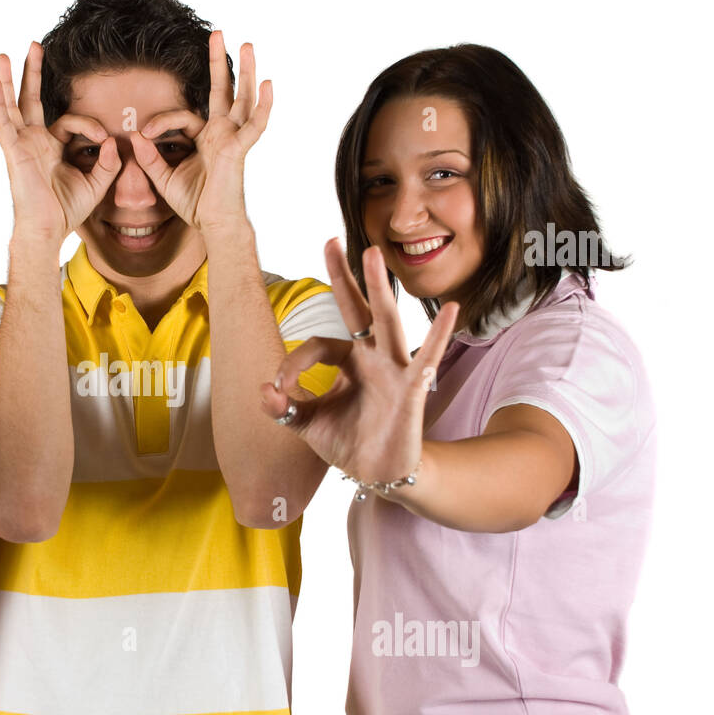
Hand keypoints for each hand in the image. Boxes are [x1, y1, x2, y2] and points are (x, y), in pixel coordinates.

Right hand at [0, 43, 120, 245]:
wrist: (48, 229)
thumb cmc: (67, 211)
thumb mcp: (97, 184)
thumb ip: (109, 162)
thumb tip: (115, 142)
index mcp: (52, 148)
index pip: (70, 121)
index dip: (90, 125)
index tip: (103, 138)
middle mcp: (34, 142)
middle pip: (30, 100)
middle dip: (32, 73)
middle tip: (35, 45)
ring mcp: (21, 144)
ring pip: (12, 105)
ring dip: (8, 79)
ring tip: (2, 55)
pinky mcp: (14, 151)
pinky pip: (3, 122)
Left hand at [128, 30, 270, 233]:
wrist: (213, 225)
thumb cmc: (195, 204)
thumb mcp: (164, 178)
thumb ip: (149, 157)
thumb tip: (134, 135)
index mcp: (206, 139)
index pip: (182, 116)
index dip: (160, 121)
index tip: (143, 132)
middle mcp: (222, 134)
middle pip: (224, 91)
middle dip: (220, 63)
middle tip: (219, 33)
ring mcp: (233, 139)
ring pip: (242, 99)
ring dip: (246, 71)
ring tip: (247, 45)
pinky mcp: (239, 150)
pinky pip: (254, 126)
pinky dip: (262, 106)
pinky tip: (268, 85)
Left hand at [259, 241, 458, 482]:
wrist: (379, 474)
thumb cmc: (348, 443)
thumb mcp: (307, 425)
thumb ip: (283, 408)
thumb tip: (263, 389)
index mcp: (348, 361)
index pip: (317, 345)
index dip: (293, 363)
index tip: (280, 389)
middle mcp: (372, 357)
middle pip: (356, 309)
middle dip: (343, 276)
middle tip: (330, 240)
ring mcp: (394, 369)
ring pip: (385, 321)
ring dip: (378, 288)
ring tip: (371, 255)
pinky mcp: (412, 389)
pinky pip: (427, 358)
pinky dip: (438, 334)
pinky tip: (450, 308)